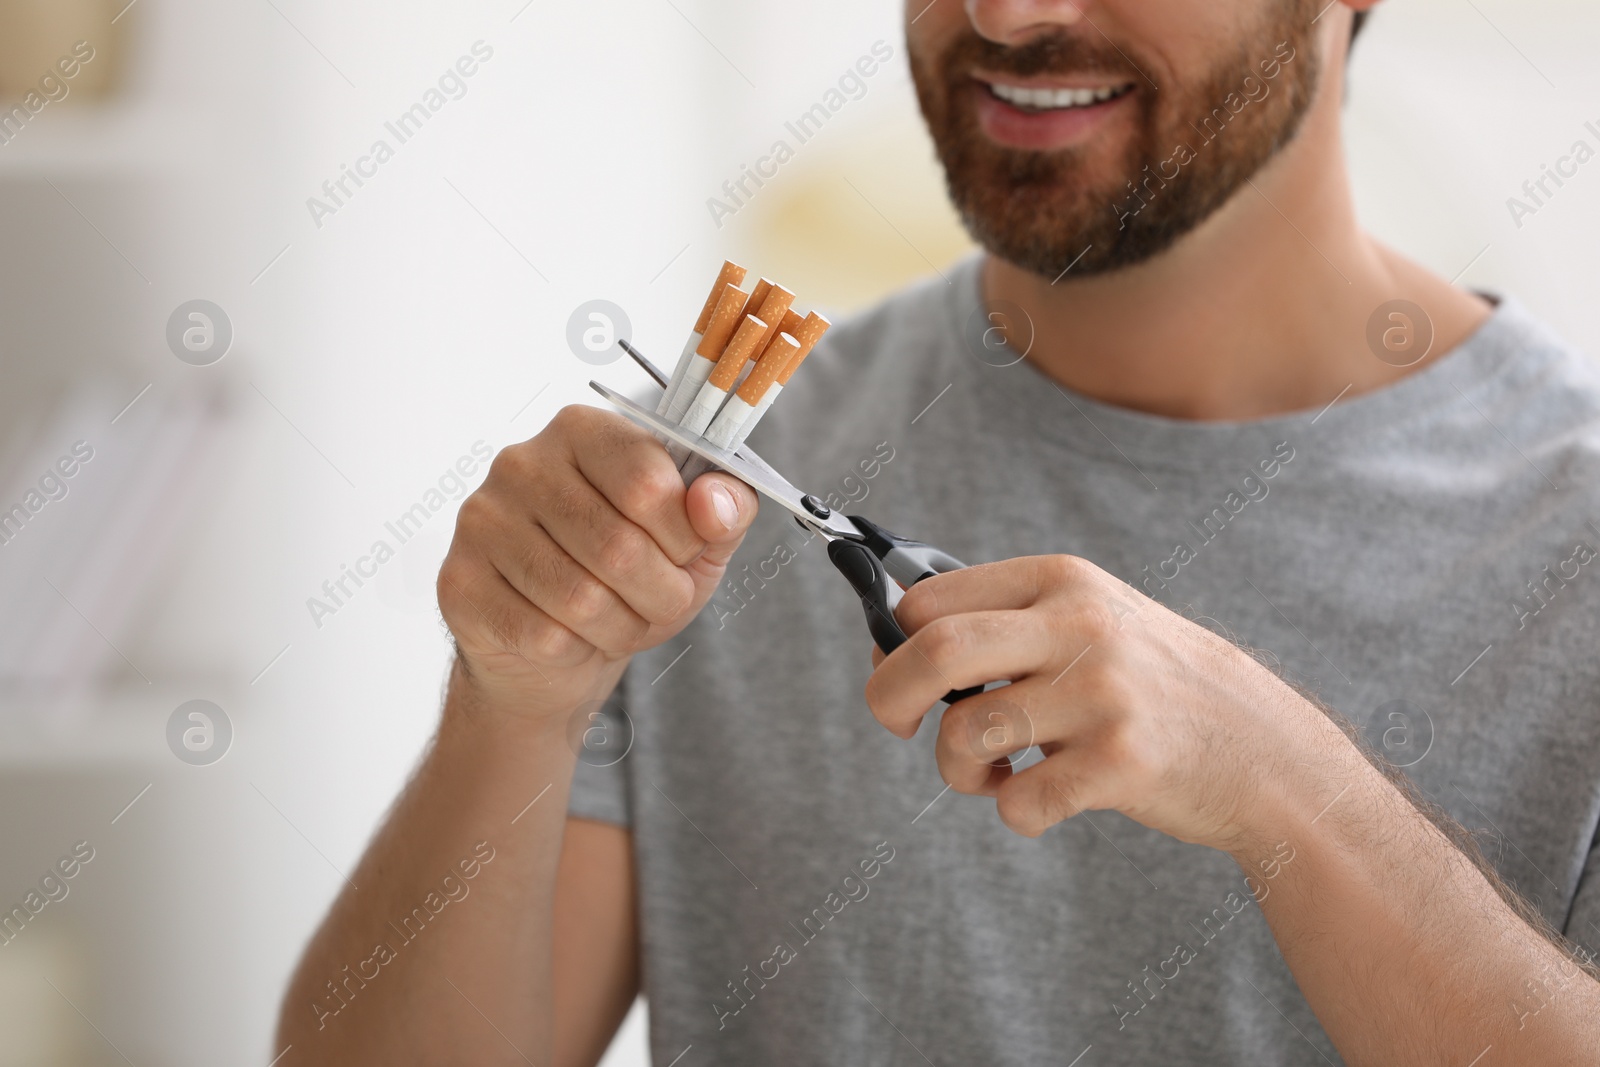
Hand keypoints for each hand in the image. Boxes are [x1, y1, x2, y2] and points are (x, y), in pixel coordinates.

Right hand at [438, 405, 757, 718]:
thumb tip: (715, 503)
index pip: (648, 480)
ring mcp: (481, 520)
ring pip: (580, 599)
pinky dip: (576, 650)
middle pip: (618, 547)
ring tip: (618, 621)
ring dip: (621, 628)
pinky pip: (543, 634)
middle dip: (660, 595)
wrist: (556, 648)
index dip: (684, 536)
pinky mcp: (458, 580)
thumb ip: (726, 511)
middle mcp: (522, 463)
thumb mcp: (697, 542)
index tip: (685, 553)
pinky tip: (570, 635)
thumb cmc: (632, 578)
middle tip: (660, 603)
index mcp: (583, 430)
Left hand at [863, 555, 1355, 849]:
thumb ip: (1006, 623)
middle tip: (897, 727)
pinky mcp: (1121, 762)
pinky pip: (1018, 801)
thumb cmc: (1150, 686)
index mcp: (1061, 581)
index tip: (896, 674)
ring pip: (966, 733)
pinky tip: (1040, 800)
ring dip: (956, 771)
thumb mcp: (1089, 621)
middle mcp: (1080, 626)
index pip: (932, 598)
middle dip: (890, 697)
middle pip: (937, 650)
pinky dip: (1013, 812)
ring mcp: (1103, 693)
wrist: (1263, 747)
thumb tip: (888, 637)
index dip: (891, 641)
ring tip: (991, 775)